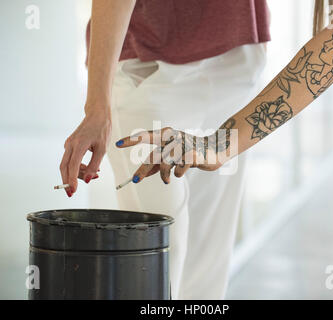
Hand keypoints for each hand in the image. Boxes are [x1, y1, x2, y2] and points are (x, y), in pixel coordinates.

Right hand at [60, 111, 110, 196]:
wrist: (98, 115)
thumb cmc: (101, 129)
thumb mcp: (102, 149)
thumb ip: (94, 165)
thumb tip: (88, 179)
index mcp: (79, 144)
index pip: (72, 166)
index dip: (71, 180)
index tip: (72, 191)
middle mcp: (70, 144)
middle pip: (64, 167)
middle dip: (67, 181)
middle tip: (72, 192)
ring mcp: (69, 144)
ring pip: (68, 165)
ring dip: (78, 173)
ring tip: (95, 174)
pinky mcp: (70, 145)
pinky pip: (71, 160)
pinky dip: (78, 167)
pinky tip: (90, 167)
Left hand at [115, 127, 232, 183]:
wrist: (214, 149)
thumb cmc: (190, 151)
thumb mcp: (172, 155)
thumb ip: (158, 163)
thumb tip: (143, 174)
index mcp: (166, 135)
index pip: (146, 136)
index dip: (131, 140)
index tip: (118, 144)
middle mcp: (172, 137)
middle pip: (153, 156)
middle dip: (142, 171)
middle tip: (135, 181)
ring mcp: (182, 145)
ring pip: (164, 164)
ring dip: (163, 175)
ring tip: (166, 180)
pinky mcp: (192, 154)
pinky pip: (178, 170)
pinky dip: (178, 174)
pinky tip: (182, 171)